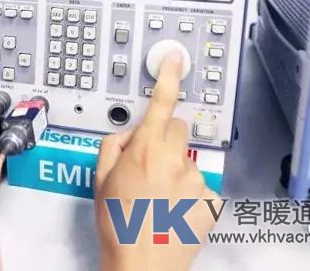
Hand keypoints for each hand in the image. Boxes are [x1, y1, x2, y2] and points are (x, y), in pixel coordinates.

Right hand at [94, 51, 218, 270]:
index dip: (169, 77)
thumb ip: (112, 145)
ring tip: (157, 196)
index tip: (176, 60)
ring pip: (187, 158)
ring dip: (174, 168)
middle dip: (162, 137)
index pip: (162, 102)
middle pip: (176, 128)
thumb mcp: (100, 180)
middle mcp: (173, 160)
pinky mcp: (209, 200)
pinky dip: (188, 192)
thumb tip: (128, 133)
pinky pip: (200, 184)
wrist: (142, 265)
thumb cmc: (118, 226)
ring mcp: (194, 181)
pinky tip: (172, 208)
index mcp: (144, 150)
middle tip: (146, 163)